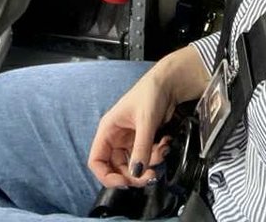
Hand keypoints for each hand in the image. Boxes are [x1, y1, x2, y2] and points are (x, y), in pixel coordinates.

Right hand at [88, 68, 173, 188]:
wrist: (169, 84)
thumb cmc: (150, 93)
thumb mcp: (145, 122)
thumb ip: (141, 149)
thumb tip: (136, 173)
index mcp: (108, 130)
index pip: (96, 161)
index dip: (106, 176)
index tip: (123, 182)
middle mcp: (116, 137)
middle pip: (117, 168)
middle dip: (134, 174)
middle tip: (149, 176)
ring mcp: (130, 139)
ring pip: (134, 165)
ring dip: (149, 164)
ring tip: (161, 152)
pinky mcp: (143, 140)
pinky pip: (146, 158)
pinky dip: (157, 156)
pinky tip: (164, 144)